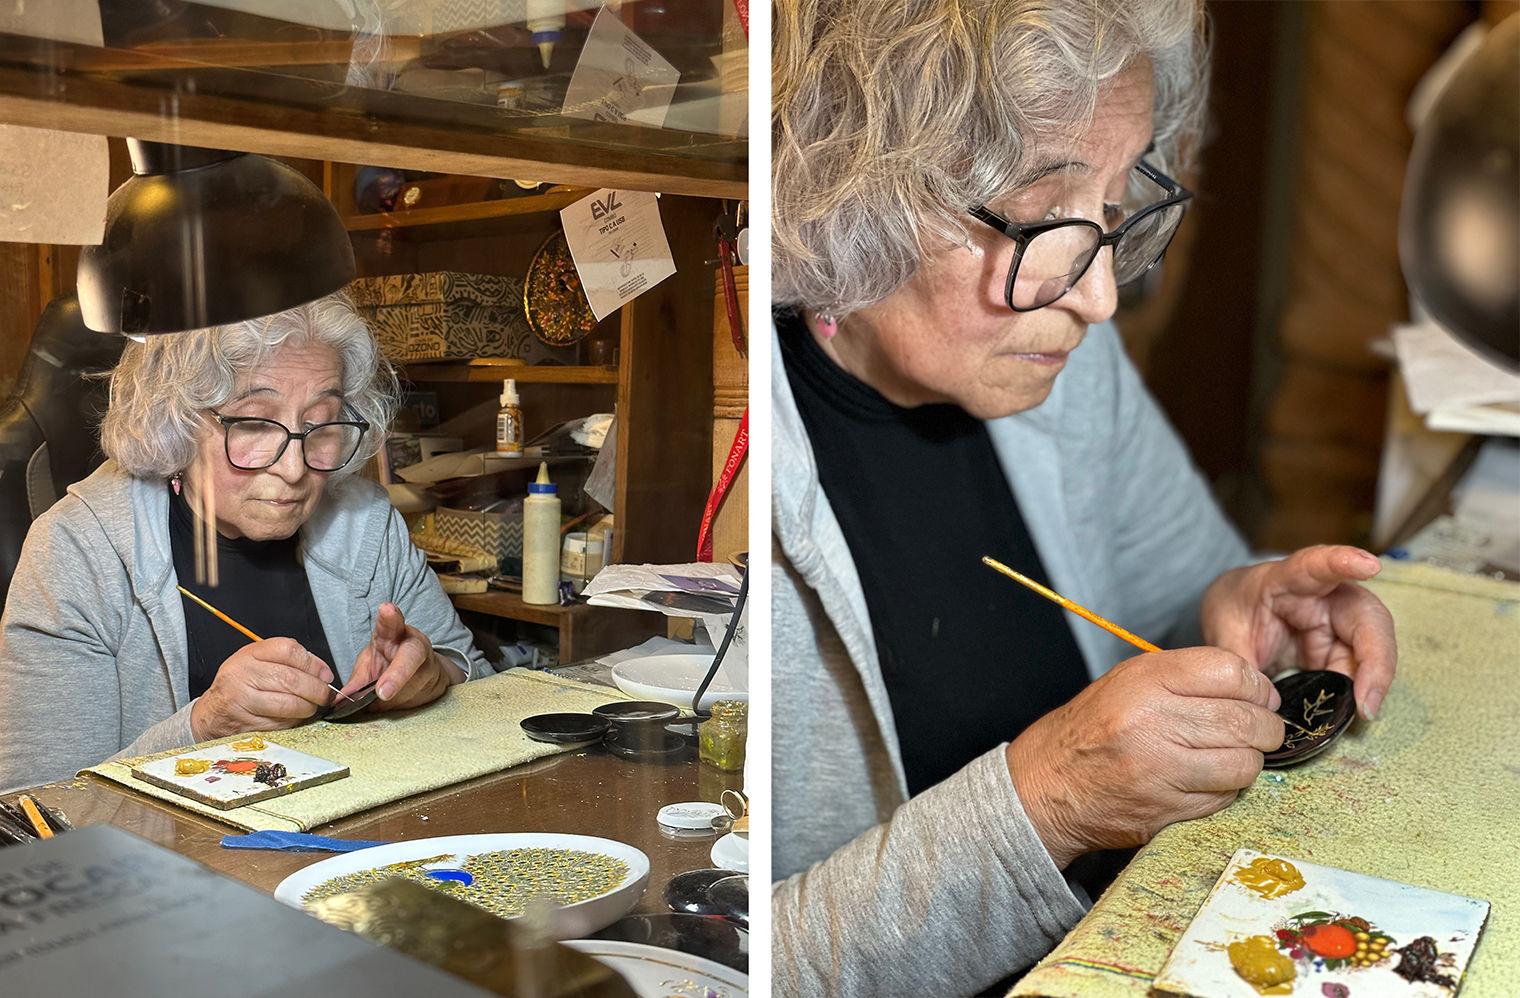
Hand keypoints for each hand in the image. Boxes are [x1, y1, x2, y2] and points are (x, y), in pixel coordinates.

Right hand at [191, 638, 335, 740]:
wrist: (212, 713)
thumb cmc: (242, 685)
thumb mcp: (260, 663)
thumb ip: (291, 662)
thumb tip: (323, 673)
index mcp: (250, 654)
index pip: (288, 650)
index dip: (313, 663)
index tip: (325, 675)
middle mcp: (242, 673)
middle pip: (290, 679)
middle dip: (316, 690)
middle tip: (325, 695)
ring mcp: (240, 699)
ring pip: (286, 704)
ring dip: (307, 707)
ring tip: (312, 707)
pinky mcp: (243, 722)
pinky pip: (278, 723)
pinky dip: (293, 722)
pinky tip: (295, 718)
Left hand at [341, 602, 459, 711]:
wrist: (422, 671)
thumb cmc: (389, 661)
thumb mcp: (370, 663)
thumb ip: (356, 681)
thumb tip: (338, 701)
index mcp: (394, 634)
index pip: (392, 623)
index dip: (389, 617)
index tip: (386, 609)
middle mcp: (415, 646)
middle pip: (409, 659)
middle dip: (397, 675)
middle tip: (382, 692)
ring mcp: (429, 666)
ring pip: (410, 689)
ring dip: (393, 700)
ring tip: (382, 698)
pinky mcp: (437, 685)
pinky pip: (415, 702)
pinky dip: (400, 707)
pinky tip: (395, 703)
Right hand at [1006, 647, 1283, 868]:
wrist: (1046, 785)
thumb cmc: (1091, 729)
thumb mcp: (1127, 682)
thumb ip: (1184, 678)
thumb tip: (1252, 686)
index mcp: (1144, 679)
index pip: (1230, 670)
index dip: (1257, 685)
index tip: (1261, 696)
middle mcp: (1152, 720)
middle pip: (1244, 720)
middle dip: (1266, 728)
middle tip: (1264, 730)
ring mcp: (1160, 769)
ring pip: (1242, 764)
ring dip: (1250, 761)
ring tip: (1238, 756)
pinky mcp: (1166, 809)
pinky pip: (1224, 797)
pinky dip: (1228, 789)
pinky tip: (1212, 780)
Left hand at [1201, 545, 1395, 720]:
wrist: (1238, 611)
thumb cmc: (1235, 609)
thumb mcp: (1224, 632)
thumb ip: (1237, 661)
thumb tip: (1253, 702)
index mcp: (1287, 579)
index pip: (1315, 566)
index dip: (1343, 563)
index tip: (1370, 566)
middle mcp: (1325, 598)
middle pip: (1366, 619)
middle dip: (1376, 659)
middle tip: (1367, 701)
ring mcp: (1338, 624)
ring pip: (1370, 651)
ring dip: (1369, 684)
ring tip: (1359, 713)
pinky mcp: (1341, 648)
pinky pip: (1359, 672)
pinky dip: (1357, 694)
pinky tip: (1351, 714)